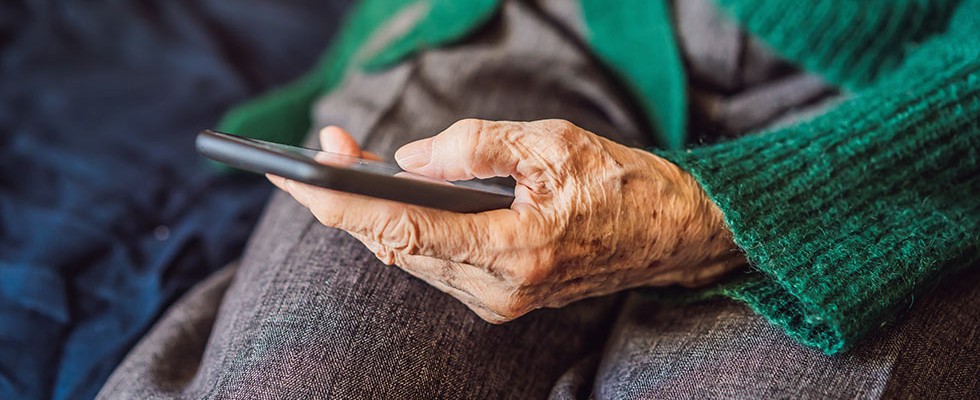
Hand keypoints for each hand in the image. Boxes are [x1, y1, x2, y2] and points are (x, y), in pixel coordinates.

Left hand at [269, 120, 743, 322]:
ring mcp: (496, 300)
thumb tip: (409, 159)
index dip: (341, 201)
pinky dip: (406, 228)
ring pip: (409, 255)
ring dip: (374, 212)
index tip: (296, 172)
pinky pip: (433, 262)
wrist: (671, 234)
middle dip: (348, 196)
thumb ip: (474, 147)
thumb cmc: (620, 183)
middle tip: (323, 148)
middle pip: (395, 245)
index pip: (403, 229)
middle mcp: (498, 287)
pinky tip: (390, 197)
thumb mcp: (551, 143)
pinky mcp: (498, 298)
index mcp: (514, 247)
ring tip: (346, 164)